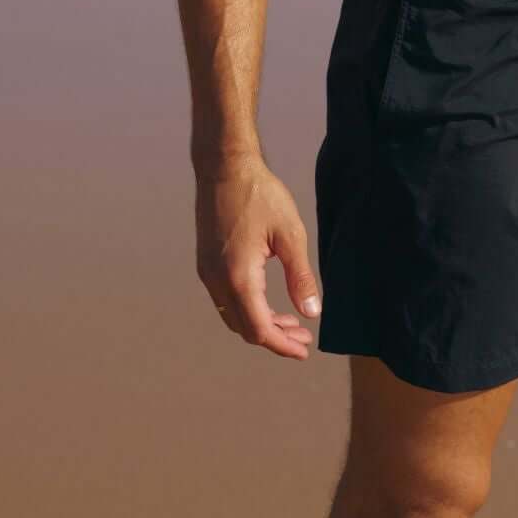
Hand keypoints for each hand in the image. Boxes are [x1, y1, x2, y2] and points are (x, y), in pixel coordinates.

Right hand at [195, 154, 321, 359]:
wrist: (225, 167)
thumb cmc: (260, 195)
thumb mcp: (290, 234)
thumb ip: (300, 277)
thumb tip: (312, 313)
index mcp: (238, 278)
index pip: (259, 329)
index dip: (282, 345)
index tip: (304, 350)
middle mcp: (217, 281)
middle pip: (245, 328)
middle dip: (275, 337)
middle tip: (303, 338)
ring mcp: (208, 273)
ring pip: (233, 316)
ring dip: (260, 323)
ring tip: (291, 322)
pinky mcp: (206, 263)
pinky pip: (225, 300)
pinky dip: (247, 308)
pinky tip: (268, 301)